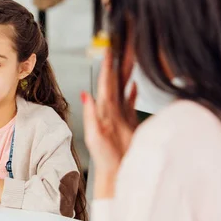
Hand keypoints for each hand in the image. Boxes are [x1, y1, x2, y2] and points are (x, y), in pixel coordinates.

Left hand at [83, 49, 137, 195]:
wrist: (115, 176)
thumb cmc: (105, 160)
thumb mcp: (95, 137)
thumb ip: (91, 115)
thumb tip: (86, 94)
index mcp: (105, 110)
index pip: (107, 82)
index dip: (108, 65)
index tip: (110, 48)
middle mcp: (111, 110)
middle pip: (117, 80)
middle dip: (121, 61)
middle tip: (125, 43)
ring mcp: (119, 116)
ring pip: (123, 88)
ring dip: (126, 72)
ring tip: (130, 56)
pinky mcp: (128, 125)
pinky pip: (129, 104)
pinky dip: (131, 92)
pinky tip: (134, 84)